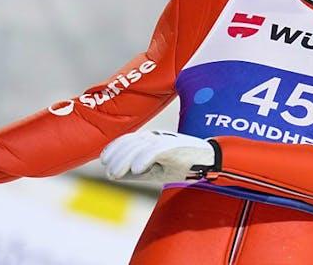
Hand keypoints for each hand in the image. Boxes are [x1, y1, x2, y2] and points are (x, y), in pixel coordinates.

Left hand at [100, 130, 216, 184]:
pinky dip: (145, 159)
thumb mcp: (155, 170)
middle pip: (131, 142)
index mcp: (151, 139)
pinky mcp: (175, 147)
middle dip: (117, 157)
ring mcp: (166, 141)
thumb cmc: (182, 165)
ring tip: (117, 173)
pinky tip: (137, 169)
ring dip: (125, 160)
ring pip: (140, 146)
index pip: (128, 139)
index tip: (104, 161)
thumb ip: (136, 171)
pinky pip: (157, 150)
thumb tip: (113, 175)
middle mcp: (156, 137)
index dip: (113, 148)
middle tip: (110, 172)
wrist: (208, 161)